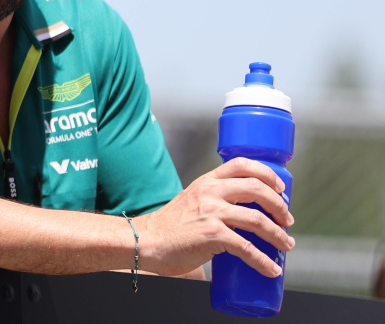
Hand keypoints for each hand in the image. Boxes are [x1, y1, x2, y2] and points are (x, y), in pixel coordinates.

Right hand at [138, 157, 294, 277]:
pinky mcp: (212, 235)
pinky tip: (271, 268)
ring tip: (286, 244)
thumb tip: (240, 215)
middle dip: (280, 206)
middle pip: (257, 189)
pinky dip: (264, 261)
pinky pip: (247, 248)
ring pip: (258, 219)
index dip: (267, 174)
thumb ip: (211, 201)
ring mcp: (211, 213)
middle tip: (288, 221)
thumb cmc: (168, 227)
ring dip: (278, 235)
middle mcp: (210, 192)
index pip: (241, 164)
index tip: (281, 189)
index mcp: (205, 181)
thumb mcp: (190, 201)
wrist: (145, 241)